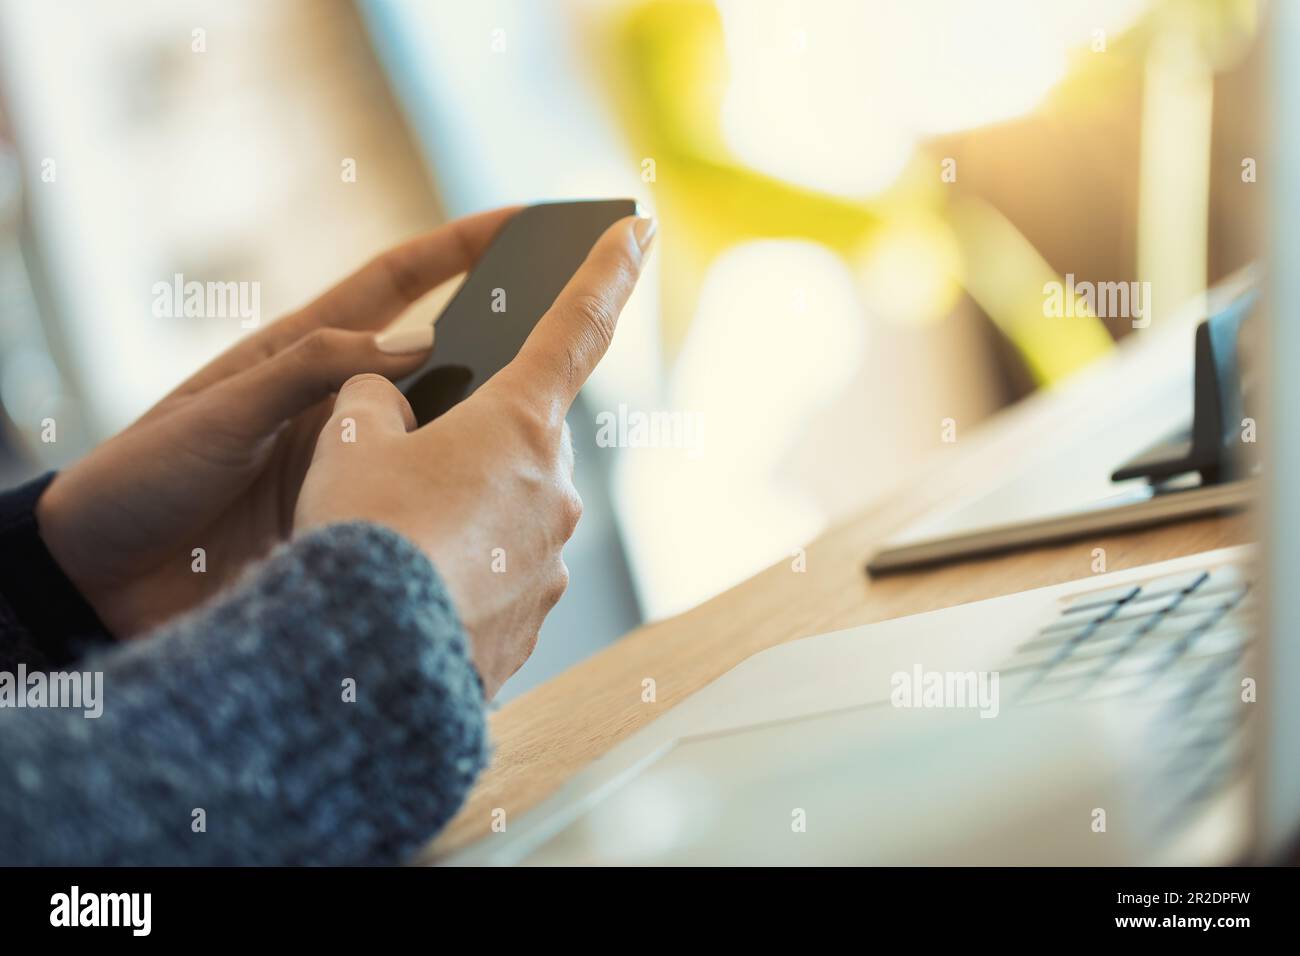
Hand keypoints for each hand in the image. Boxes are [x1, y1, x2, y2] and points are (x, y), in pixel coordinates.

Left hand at [36, 207, 520, 637]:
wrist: (104, 580)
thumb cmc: (147, 477)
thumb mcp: (223, 412)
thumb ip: (313, 372)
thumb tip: (419, 342)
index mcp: (303, 356)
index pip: (396, 282)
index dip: (459, 246)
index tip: (521, 224)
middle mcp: (342, 408)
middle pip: (439, 363)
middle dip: (502, 345)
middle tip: (566, 340)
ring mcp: (355, 468)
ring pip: (443, 441)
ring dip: (488, 439)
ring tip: (546, 445)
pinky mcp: (356, 524)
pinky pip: (423, 506)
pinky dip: (461, 507)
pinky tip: (503, 515)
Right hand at [294, 214, 654, 697]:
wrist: (370, 659)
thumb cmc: (364, 535)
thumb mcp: (349, 444)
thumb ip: (375, 402)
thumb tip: (386, 402)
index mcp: (519, 424)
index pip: (577, 326)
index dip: (606, 270)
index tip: (635, 227)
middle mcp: (553, 489)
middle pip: (520, 441)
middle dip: (472, 444)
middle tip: (406, 470)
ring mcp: (550, 559)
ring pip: (507, 512)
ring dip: (462, 515)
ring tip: (395, 544)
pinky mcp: (534, 618)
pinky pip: (500, 576)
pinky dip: (463, 573)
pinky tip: (414, 592)